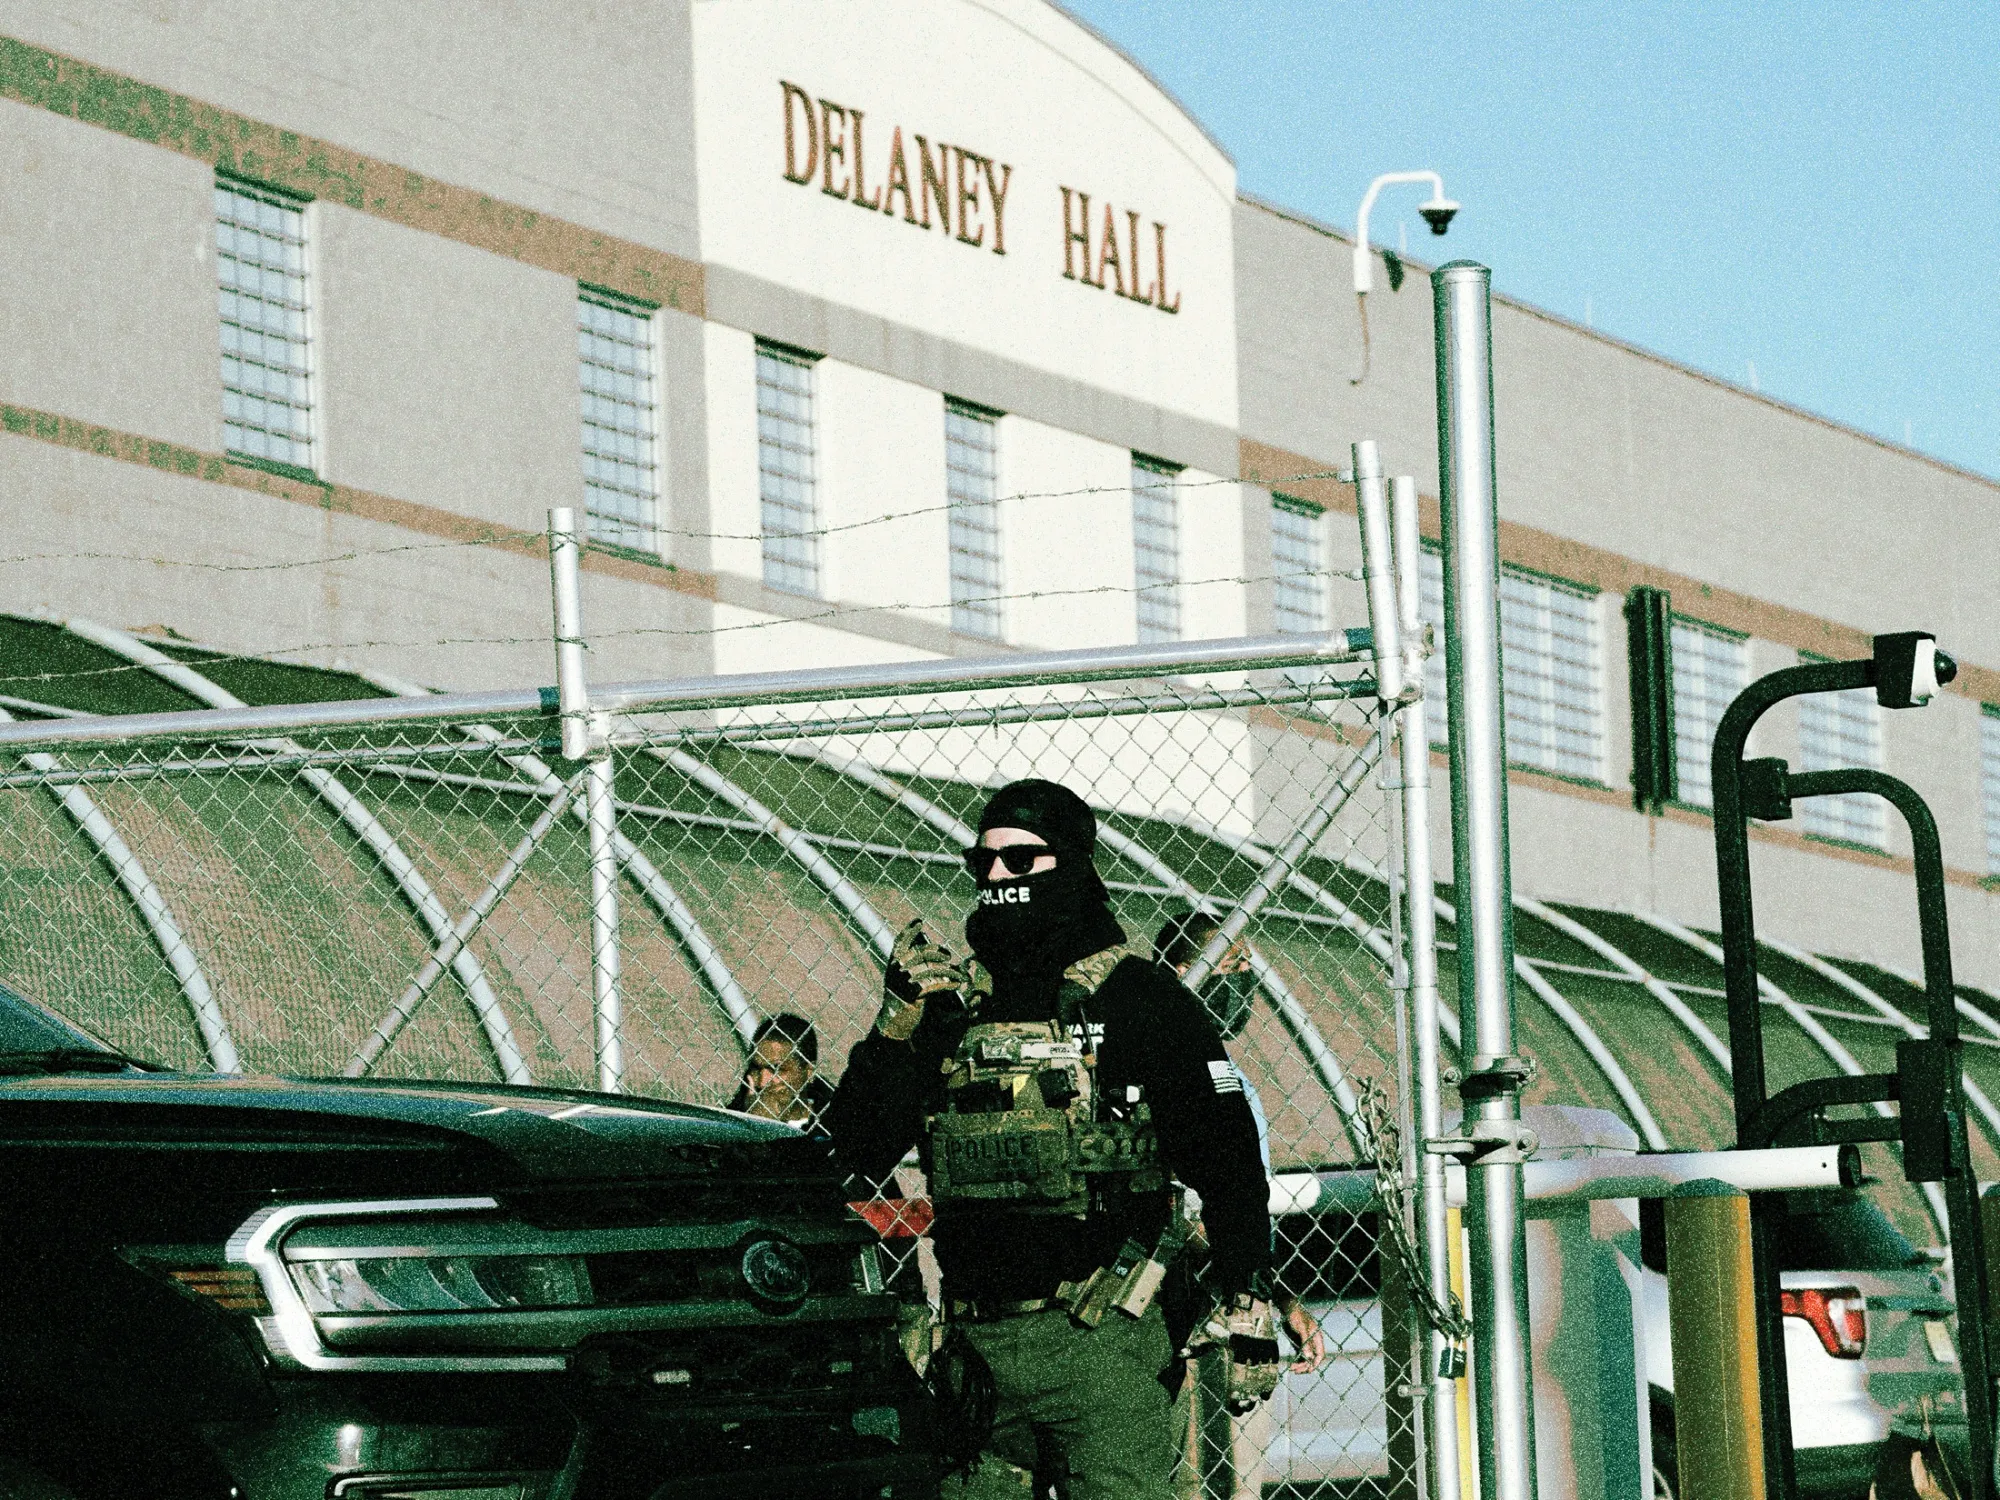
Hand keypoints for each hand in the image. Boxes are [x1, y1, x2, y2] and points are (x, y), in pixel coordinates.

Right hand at [880, 920, 965, 1039]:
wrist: (895, 1024)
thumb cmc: (902, 1002)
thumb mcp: (902, 982)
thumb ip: (913, 968)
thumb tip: (936, 954)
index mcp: (892, 966)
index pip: (899, 943)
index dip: (909, 931)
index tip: (919, 922)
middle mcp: (896, 970)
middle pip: (920, 953)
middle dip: (937, 951)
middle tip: (948, 956)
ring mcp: (903, 981)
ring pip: (932, 969)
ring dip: (949, 971)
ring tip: (960, 975)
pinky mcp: (913, 993)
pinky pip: (936, 984)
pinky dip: (948, 984)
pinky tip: (956, 985)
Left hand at [1192, 1293, 1284, 1414]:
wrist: (1249, 1296)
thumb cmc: (1226, 1313)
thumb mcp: (1209, 1328)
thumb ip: (1197, 1345)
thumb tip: (1179, 1355)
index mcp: (1236, 1350)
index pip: (1236, 1380)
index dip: (1234, 1395)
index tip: (1230, 1406)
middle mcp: (1253, 1353)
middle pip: (1251, 1383)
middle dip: (1246, 1399)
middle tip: (1241, 1410)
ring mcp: (1265, 1350)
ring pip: (1263, 1378)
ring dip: (1258, 1394)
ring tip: (1252, 1405)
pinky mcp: (1273, 1346)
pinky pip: (1273, 1369)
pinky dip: (1270, 1382)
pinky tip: (1266, 1393)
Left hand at [1282, 1296, 1325, 1373]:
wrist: (1288, 1308)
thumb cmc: (1296, 1315)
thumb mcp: (1301, 1328)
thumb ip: (1305, 1342)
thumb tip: (1309, 1357)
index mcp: (1317, 1338)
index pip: (1320, 1354)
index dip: (1316, 1363)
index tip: (1309, 1370)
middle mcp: (1313, 1342)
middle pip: (1313, 1359)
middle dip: (1306, 1366)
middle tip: (1297, 1371)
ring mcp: (1306, 1343)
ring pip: (1306, 1359)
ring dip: (1300, 1365)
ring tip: (1292, 1369)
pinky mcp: (1299, 1344)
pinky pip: (1300, 1356)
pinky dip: (1297, 1361)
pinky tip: (1291, 1365)